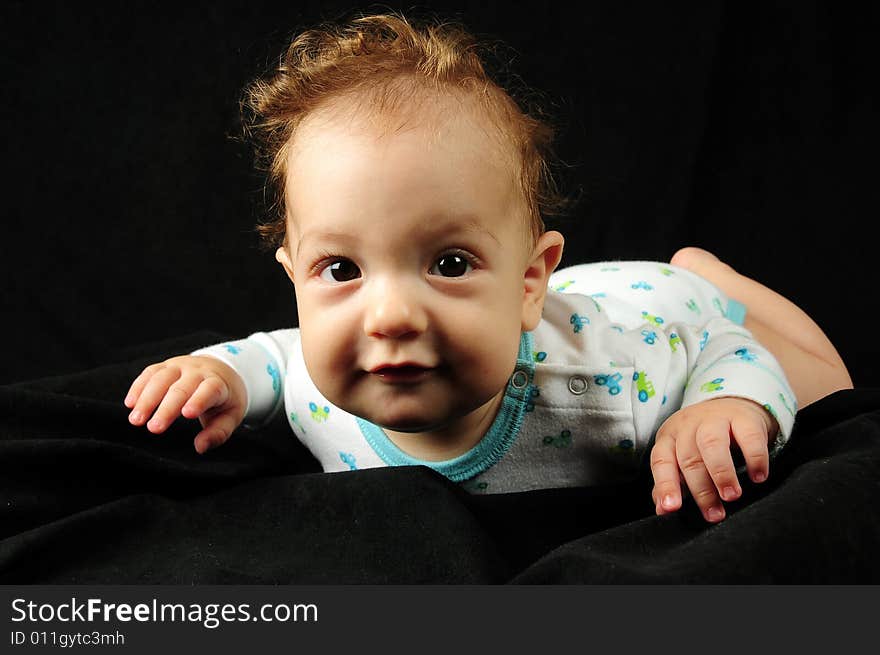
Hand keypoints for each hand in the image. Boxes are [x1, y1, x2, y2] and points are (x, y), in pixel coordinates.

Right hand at [124, 355, 247, 453]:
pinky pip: (149, 372)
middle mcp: (198, 371)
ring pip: (161, 378)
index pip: (210, 390)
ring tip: (136, 420)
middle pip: (181, 388)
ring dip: (146, 399)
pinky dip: (138, 387)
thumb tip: (200, 447)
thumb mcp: (231, 415)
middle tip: (154, 428)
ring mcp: (180, 366)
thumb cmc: (225, 398)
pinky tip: (130, 404)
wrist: (222, 368)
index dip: (198, 401)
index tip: (187, 415)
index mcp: (218, 383)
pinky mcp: (165, 365)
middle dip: (166, 408)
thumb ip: (218, 432)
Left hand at [649, 397, 778, 522]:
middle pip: (689, 458)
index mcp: (669, 438)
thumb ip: (672, 483)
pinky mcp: (743, 417)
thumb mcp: (682, 457)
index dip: (665, 485)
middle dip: (701, 490)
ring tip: (731, 496)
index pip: (661, 462)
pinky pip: (749, 436)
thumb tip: (662, 510)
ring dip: (722, 473)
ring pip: (712, 444)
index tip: (671, 508)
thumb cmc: (702, 441)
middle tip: (713, 514)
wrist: (732, 408)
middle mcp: (688, 426)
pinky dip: (754, 459)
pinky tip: (757, 477)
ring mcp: (715, 418)